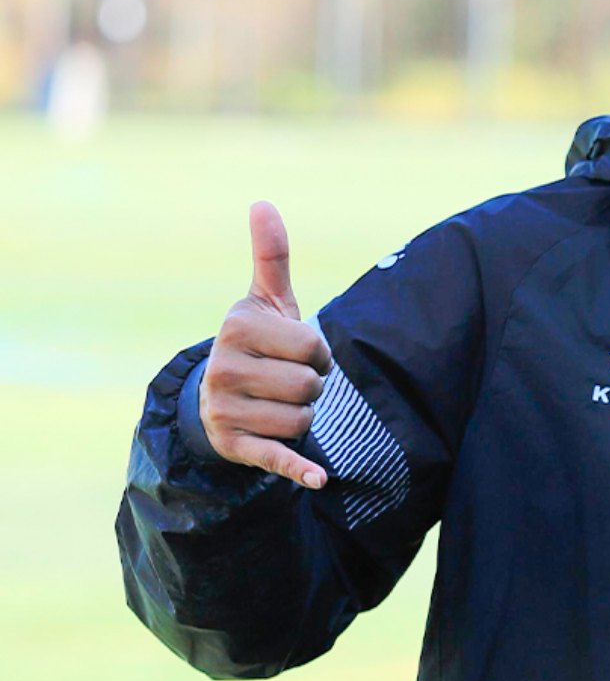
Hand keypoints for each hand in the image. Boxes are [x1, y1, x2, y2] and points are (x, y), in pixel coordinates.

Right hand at [200, 201, 332, 489]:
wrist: (220, 396)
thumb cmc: (258, 342)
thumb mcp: (266, 301)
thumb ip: (271, 256)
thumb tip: (262, 202)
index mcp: (237, 328)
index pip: (315, 348)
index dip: (317, 353)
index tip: (295, 351)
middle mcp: (223, 368)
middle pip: (312, 385)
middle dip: (311, 385)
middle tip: (285, 380)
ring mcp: (226, 409)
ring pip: (304, 418)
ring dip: (303, 414)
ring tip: (277, 402)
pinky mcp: (236, 445)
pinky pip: (278, 458)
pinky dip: (299, 470)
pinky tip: (318, 478)